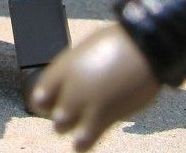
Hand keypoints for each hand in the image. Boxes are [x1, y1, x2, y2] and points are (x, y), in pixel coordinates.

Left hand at [31, 24, 161, 150]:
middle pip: (52, 113)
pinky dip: (83, 142)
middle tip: (81, 111)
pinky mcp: (100, 116)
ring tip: (88, 122)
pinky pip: (82, 141)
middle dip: (65, 115)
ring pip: (61, 127)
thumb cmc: (126, 43)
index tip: (58, 103)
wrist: (145, 46)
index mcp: (65, 66)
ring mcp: (82, 102)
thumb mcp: (93, 49)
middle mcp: (68, 85)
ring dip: (74, 127)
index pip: (40, 95)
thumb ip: (83, 69)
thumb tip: (85, 79)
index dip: (48, 102)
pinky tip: (88, 137)